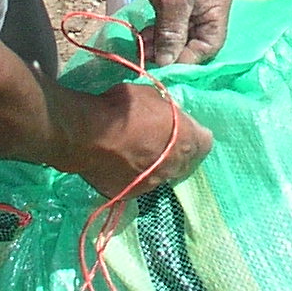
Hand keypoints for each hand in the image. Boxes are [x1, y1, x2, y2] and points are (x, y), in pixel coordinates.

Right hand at [67, 82, 210, 198]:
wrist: (86, 135)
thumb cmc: (122, 109)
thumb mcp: (152, 96)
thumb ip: (167, 110)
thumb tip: (169, 117)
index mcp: (185, 142)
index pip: (205, 142)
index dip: (195, 133)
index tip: (185, 126)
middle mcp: (174, 168)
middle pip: (186, 161)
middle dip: (178, 151)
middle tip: (163, 139)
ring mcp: (152, 184)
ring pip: (163, 175)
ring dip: (157, 165)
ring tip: (140, 152)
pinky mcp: (130, 194)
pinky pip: (139, 183)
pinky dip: (135, 175)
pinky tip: (122, 164)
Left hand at [135, 0, 232, 67]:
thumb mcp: (170, 3)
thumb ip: (172, 35)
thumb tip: (168, 63)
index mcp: (218, 7)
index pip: (210, 46)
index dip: (188, 59)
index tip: (163, 66)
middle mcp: (212, 5)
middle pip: (197, 40)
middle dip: (173, 51)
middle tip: (147, 58)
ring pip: (183, 31)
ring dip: (163, 41)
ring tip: (142, 47)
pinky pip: (175, 19)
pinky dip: (161, 28)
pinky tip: (144, 34)